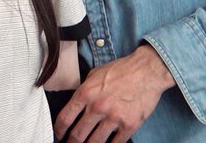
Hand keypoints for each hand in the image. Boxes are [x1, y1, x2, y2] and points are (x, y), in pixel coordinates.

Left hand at [54, 45, 175, 142]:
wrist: (147, 71)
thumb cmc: (120, 70)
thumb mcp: (94, 75)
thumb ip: (83, 90)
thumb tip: (74, 105)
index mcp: (85, 93)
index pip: (65, 118)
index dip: (59, 130)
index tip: (59, 134)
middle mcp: (97, 107)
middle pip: (78, 135)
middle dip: (72, 142)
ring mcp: (114, 118)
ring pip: (95, 142)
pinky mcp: (129, 125)